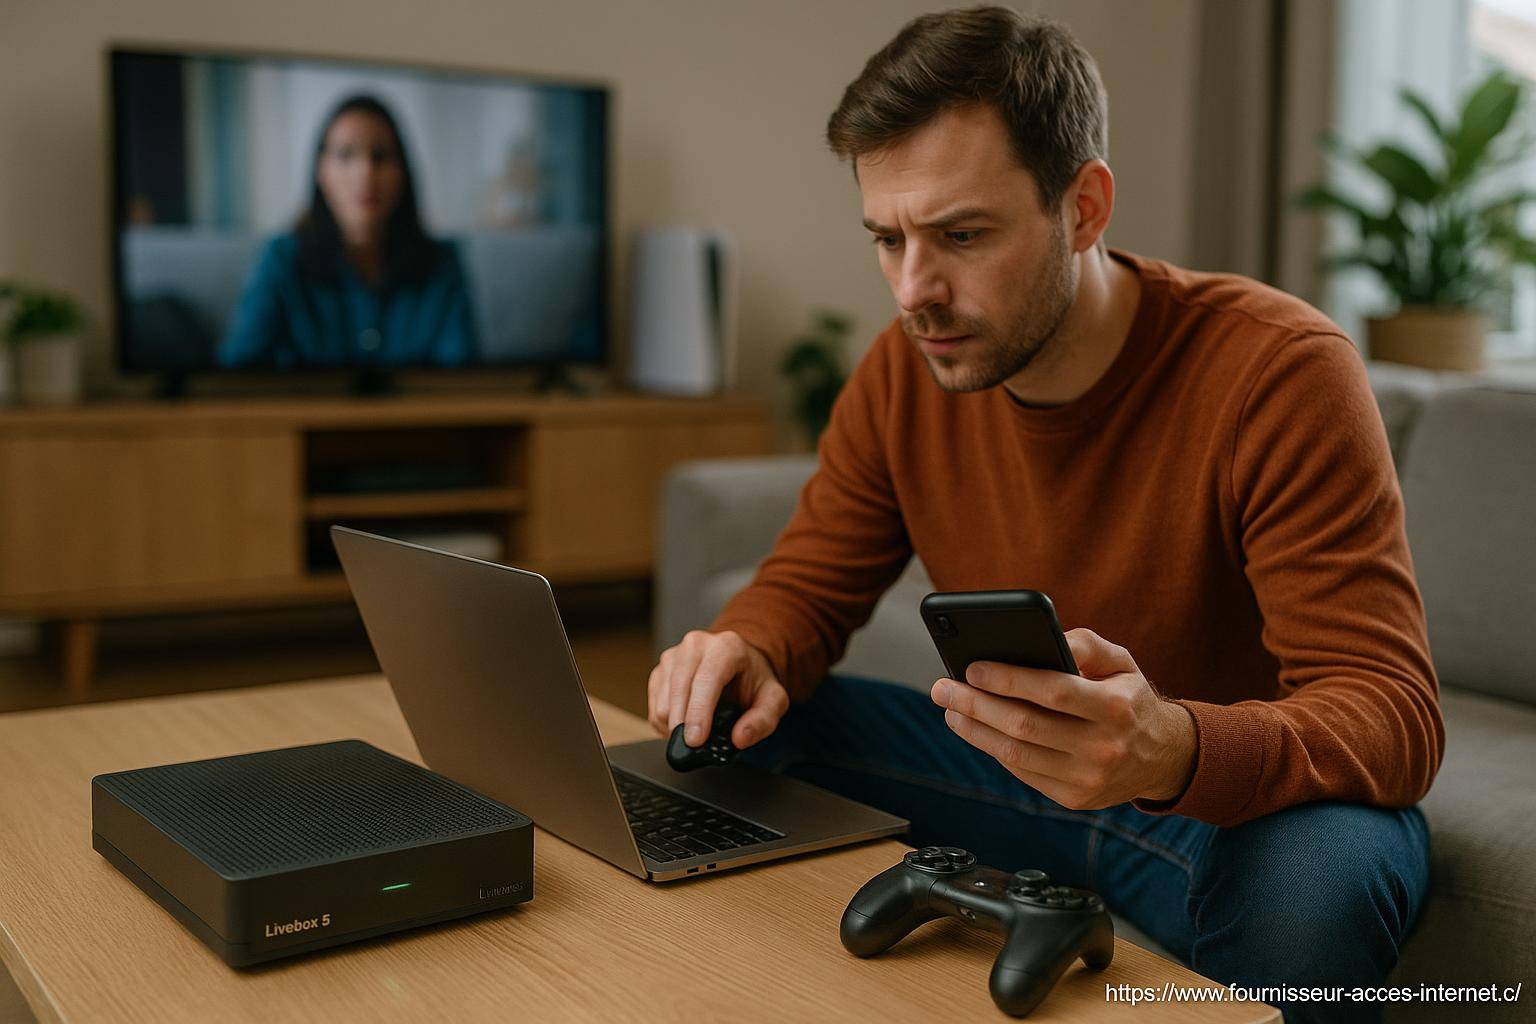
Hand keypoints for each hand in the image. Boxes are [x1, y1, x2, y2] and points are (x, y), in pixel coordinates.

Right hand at [647, 630, 790, 749]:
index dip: (699, 712)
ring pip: (664, 699)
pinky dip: (666, 722)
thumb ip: (763, 720)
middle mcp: (696, 645)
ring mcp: (675, 655)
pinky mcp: (661, 668)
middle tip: (695, 746)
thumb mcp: (773, 699)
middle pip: (680, 689)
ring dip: (675, 724)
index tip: (696, 740)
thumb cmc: (754, 680)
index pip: (706, 680)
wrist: (740, 663)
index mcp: (726, 647)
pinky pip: (655, 703)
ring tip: (696, 731)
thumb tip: (740, 738)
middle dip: (684, 724)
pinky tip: (685, 723)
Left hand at [930, 628, 1195, 808]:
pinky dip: (994, 749)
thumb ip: (1086, 644)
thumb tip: (1046, 637)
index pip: (1053, 691)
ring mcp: (1088, 779)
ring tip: (951, 708)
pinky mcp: (1074, 799)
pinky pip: (1023, 772)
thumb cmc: (1129, 698)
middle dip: (976, 704)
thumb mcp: (1121, 662)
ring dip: (974, 730)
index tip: (971, 667)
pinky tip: (976, 729)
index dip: (1008, 680)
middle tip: (942, 688)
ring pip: (1016, 754)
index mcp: (1116, 708)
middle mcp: (1103, 747)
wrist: (1163, 757)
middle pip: (1025, 725)